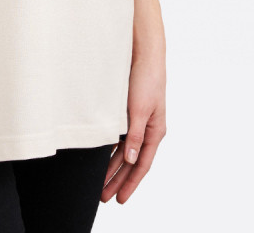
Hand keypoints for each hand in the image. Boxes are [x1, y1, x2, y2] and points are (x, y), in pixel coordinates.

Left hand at [101, 50, 165, 204]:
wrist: (143, 53)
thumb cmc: (146, 80)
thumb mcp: (140, 110)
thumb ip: (135, 136)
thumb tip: (132, 161)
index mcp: (154, 132)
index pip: (142, 165)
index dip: (130, 184)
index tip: (120, 199)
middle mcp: (147, 130)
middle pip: (131, 162)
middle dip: (118, 180)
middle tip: (104, 197)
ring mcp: (137, 121)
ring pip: (124, 152)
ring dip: (112, 167)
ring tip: (99, 183)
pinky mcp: (127, 112)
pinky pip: (119, 137)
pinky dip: (110, 149)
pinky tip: (100, 157)